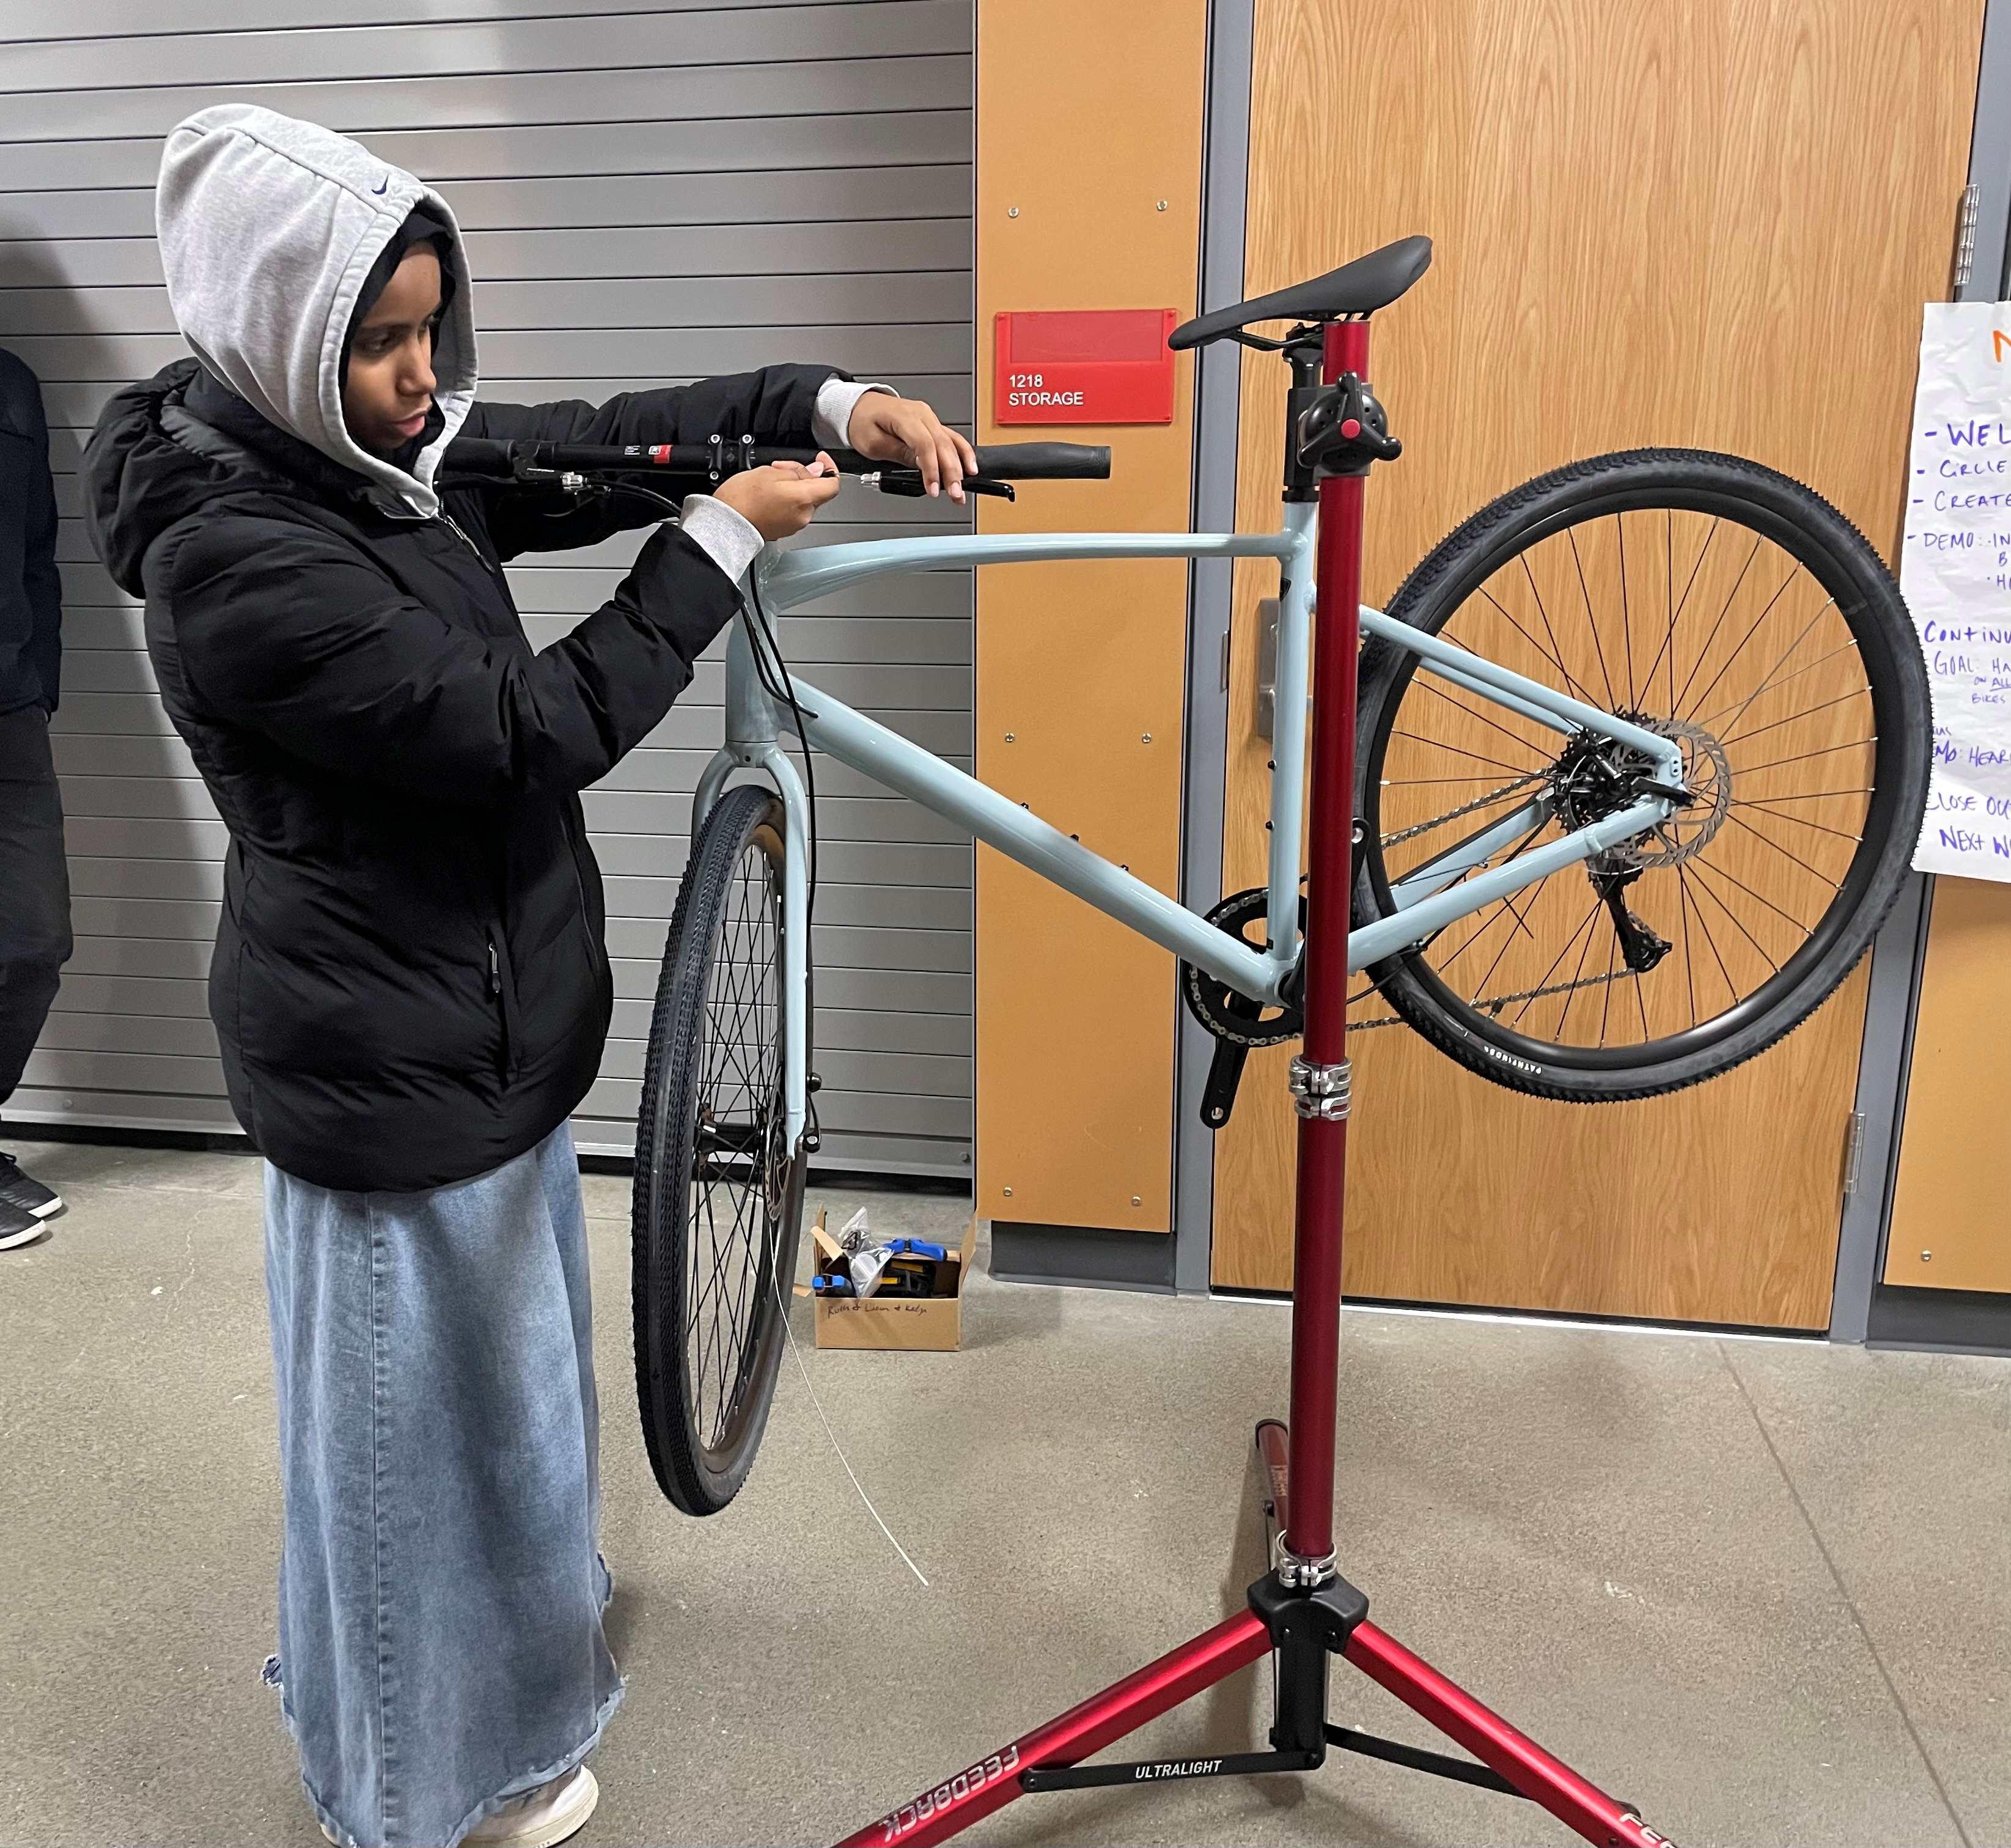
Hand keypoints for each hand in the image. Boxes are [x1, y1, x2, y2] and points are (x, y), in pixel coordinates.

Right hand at [713, 455, 842, 539]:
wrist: (726, 524)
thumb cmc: (741, 499)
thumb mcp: (770, 472)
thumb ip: (798, 471)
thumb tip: (816, 470)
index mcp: (803, 498)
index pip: (832, 484)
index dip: (829, 468)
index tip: (820, 460)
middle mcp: (804, 515)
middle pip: (816, 491)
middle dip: (803, 475)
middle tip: (781, 467)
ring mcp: (795, 524)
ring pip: (804, 500)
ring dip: (793, 487)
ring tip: (770, 481)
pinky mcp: (785, 529)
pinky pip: (793, 510)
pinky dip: (786, 499)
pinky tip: (769, 494)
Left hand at [847, 394, 979, 503]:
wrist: (861, 407)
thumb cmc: (862, 423)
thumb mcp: (873, 443)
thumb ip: (899, 453)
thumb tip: (920, 465)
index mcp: (904, 416)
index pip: (925, 444)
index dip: (931, 468)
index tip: (932, 489)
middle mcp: (921, 414)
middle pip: (943, 444)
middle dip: (951, 472)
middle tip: (955, 494)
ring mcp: (929, 418)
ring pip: (951, 442)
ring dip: (961, 466)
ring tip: (962, 488)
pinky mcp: (932, 425)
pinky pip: (951, 438)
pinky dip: (962, 453)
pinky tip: (969, 467)